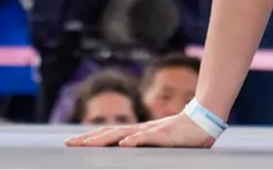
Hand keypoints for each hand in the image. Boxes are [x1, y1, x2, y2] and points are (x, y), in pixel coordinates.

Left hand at [65, 112, 215, 148]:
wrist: (205, 121)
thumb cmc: (184, 134)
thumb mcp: (159, 142)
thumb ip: (145, 146)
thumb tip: (127, 151)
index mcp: (139, 132)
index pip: (110, 134)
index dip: (91, 138)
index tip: (73, 143)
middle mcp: (141, 130)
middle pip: (110, 133)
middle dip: (88, 139)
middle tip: (68, 144)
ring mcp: (152, 131)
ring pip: (123, 134)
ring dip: (103, 139)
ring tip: (87, 145)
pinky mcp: (165, 134)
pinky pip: (147, 137)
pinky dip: (134, 141)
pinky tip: (123, 145)